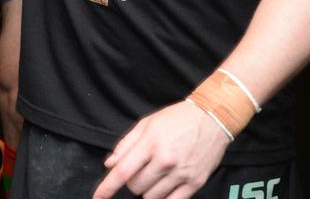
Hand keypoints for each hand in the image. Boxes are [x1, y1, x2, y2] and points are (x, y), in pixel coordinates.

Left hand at [93, 101, 229, 198]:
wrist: (211, 118)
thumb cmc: (176, 119)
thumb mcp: (146, 124)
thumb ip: (126, 145)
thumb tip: (110, 164)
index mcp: (150, 144)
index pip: (122, 172)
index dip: (107, 187)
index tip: (97, 197)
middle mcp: (165, 161)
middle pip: (136, 187)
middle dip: (132, 181)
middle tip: (140, 168)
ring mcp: (181, 174)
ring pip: (151, 197)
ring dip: (147, 189)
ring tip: (155, 174)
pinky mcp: (195, 183)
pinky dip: (163, 198)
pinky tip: (164, 188)